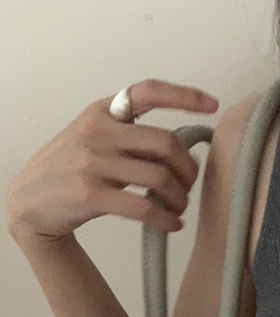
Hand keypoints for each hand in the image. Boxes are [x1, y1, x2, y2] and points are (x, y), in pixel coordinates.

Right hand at [6, 78, 218, 246]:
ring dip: (180, 198)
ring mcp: (93, 162)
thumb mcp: (94, 135)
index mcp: (103, 111)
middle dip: (189, 168)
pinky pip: (144, 208)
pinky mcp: (91, 195)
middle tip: (190, 185)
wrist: (30, 200)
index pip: (148, 92)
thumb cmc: (72, 168)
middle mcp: (98, 131)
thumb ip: (130, 133)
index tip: (212, 105)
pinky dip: (166, 219)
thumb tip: (183, 149)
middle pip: (166, 144)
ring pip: (160, 178)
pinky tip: (172, 224)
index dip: (184, 96)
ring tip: (179, 208)